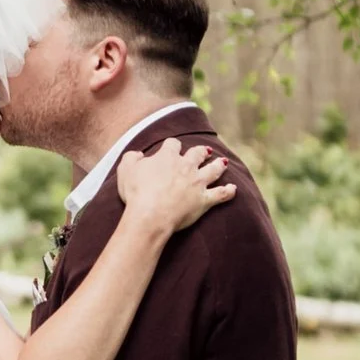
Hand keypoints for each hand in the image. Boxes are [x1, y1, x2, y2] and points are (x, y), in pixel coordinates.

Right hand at [116, 138, 236, 237]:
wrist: (151, 215)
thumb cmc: (136, 192)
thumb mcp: (125, 170)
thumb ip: (132, 158)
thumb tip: (138, 154)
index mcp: (167, 157)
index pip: (173, 145)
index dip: (172, 146)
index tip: (171, 148)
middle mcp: (186, 166)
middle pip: (198, 154)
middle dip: (201, 152)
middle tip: (205, 151)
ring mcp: (197, 183)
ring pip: (213, 170)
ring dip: (218, 166)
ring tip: (223, 163)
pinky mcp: (204, 200)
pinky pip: (221, 194)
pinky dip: (228, 192)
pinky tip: (234, 189)